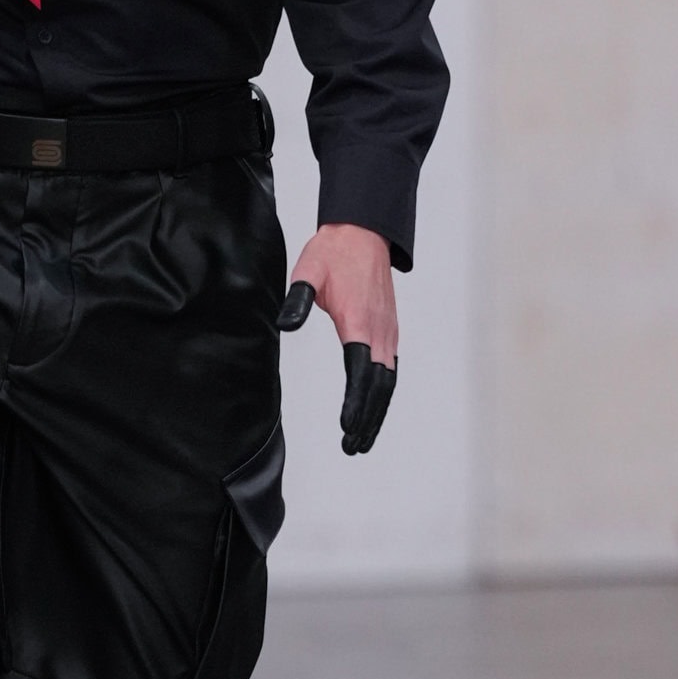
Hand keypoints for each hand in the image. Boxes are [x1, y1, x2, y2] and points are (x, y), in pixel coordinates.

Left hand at [277, 223, 397, 455]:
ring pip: (389, 381)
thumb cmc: (334, 253)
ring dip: (377, 411)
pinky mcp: (389, 329)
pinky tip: (375, 406)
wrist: (363, 232)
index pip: (361, 373)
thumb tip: (286, 324)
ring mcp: (388, 331)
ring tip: (362, 437)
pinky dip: (383, 393)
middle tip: (353, 445)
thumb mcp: (308, 272)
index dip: (356, 404)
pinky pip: (391, 369)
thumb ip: (298, 302)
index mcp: (359, 321)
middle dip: (368, 419)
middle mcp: (380, 331)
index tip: (348, 428)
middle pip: (380, 386)